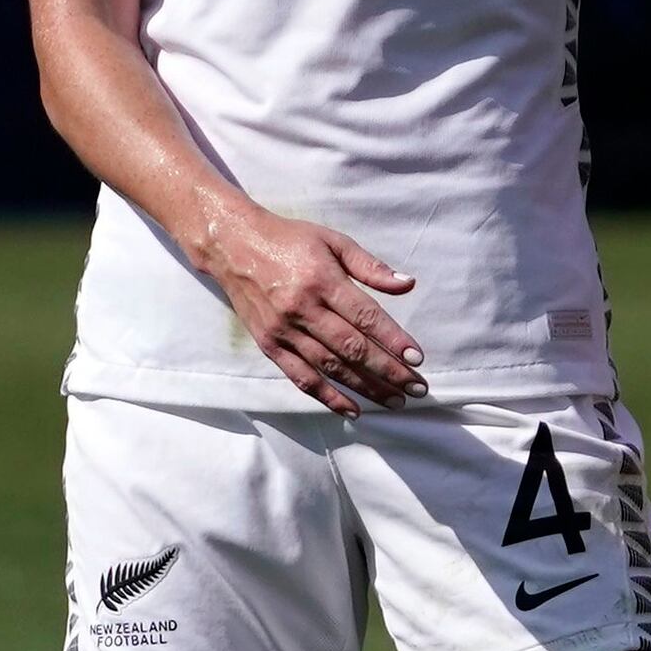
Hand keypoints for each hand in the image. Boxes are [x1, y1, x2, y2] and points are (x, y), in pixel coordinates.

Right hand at [194, 203, 424, 411]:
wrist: (232, 245)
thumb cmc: (289, 240)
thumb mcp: (333, 241)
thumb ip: (370, 266)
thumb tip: (408, 284)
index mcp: (322, 280)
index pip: (365, 317)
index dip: (393, 340)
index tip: (417, 359)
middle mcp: (303, 309)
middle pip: (352, 348)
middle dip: (388, 371)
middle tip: (417, 388)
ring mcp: (284, 330)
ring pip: (331, 367)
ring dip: (366, 388)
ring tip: (394, 401)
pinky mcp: (269, 345)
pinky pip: (301, 378)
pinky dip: (327, 397)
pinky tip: (352, 410)